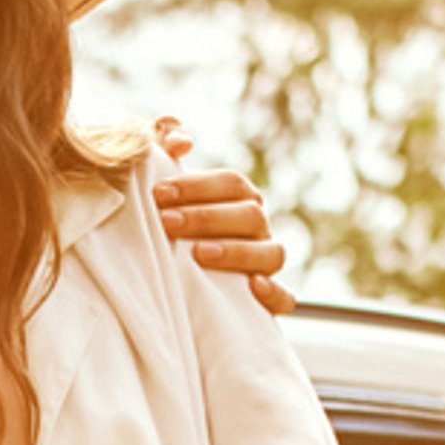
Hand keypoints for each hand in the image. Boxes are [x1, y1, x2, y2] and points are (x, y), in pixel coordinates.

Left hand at [151, 115, 293, 315]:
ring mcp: (265, 265)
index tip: (159, 194)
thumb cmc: (164, 223)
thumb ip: (165, 142)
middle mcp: (257, 230)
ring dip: (237, 252)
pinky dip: (274, 293)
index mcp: (239, 200)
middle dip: (207, 217)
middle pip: (250, 214)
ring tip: (199, 254)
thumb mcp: (160, 183)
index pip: (231, 183)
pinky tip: (253, 287)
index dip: (198, 186)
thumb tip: (183, 142)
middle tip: (167, 222)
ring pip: (271, 253)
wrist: (164, 287)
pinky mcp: (265, 302)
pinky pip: (285, 298)